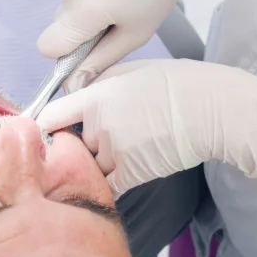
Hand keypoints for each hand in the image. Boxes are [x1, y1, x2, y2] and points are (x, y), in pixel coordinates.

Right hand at [36, 0, 230, 89]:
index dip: (64, 55)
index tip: (86, 50)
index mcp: (86, 11)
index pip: (47, 47)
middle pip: (59, 27)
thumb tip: (74, 85)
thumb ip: (100, 60)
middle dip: (80, 30)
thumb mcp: (136, 34)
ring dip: (86, 8)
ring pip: (67, 7)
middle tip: (116, 18)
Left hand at [37, 60, 256, 196]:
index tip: (45, 130)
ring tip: (122, 149)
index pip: (50, 117)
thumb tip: (72, 93)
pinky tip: (118, 171)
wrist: (212, 110)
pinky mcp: (132, 175)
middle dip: (77, 143)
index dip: (45, 125)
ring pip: (87, 166)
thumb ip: (95, 85)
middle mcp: (99, 128)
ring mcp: (115, 154)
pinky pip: (105, 185)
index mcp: (96, 98)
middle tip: (97, 136)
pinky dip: (105, 182)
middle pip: (69, 144)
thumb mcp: (128, 72)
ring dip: (94, 163)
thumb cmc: (175, 85)